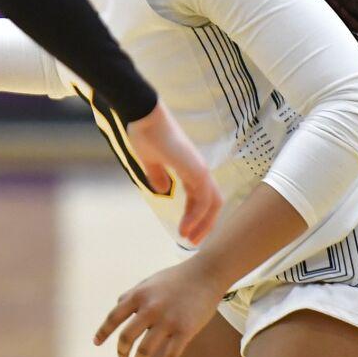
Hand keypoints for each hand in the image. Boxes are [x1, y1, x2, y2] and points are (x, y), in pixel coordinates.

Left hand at [94, 258, 228, 356]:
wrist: (206, 274)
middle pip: (127, 337)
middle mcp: (150, 308)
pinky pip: (170, 354)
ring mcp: (168, 320)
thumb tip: (118, 306)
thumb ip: (132, 294)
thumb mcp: (148, 282)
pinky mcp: (186, 330)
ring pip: (146, 350)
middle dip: (122, 351)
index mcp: (138, 296)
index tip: (97, 343)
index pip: (113, 318)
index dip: (103, 333)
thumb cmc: (175, 278)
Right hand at [124, 103, 221, 244]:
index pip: (202, 197)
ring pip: (212, 203)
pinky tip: (184, 228)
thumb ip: (157, 175)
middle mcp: (199, 169)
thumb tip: (163, 190)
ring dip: (203, 224)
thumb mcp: (150, 161)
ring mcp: (199, 168)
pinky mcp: (194, 168)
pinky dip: (197, 216)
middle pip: (214, 203)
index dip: (197, 216)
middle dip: (206, 224)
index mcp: (190, 167)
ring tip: (189, 239)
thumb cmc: (145, 133)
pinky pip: (203, 198)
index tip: (186, 232)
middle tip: (193, 241)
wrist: (143, 115)